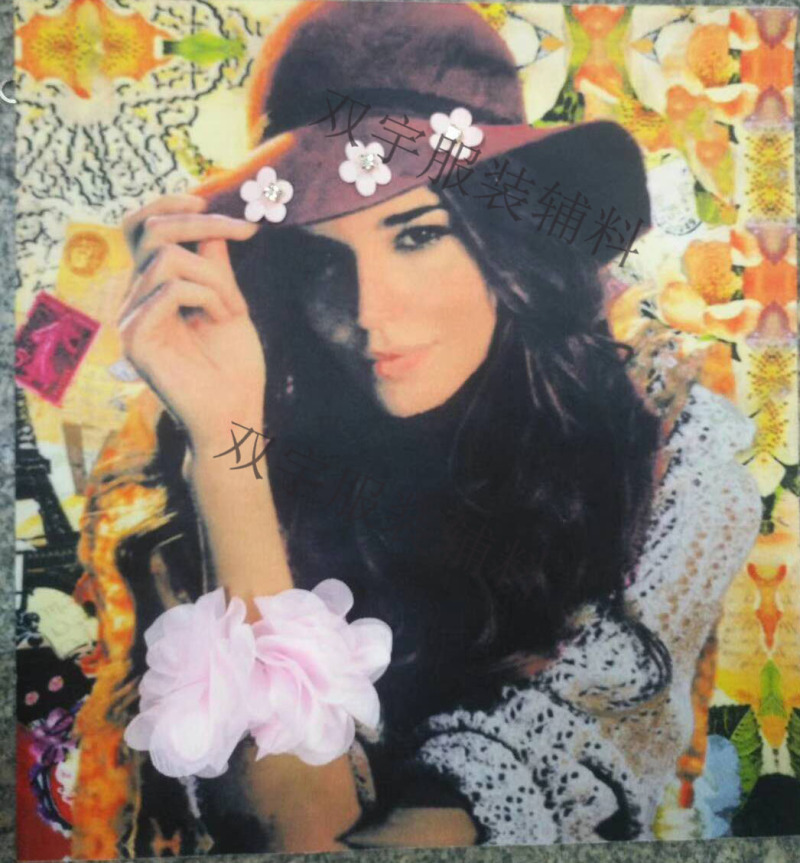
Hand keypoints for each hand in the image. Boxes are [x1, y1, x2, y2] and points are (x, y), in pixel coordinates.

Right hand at [117, 194, 263, 452]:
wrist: (236, 412)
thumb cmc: (235, 365)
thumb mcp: (228, 300)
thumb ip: (212, 262)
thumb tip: (208, 218)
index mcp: (152, 288)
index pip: (142, 228)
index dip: (170, 205)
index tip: (213, 203)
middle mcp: (135, 299)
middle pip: (150, 229)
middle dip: (202, 223)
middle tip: (246, 231)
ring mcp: (131, 318)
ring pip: (168, 259)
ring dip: (216, 278)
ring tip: (233, 310)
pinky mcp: (135, 337)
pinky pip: (170, 288)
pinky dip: (208, 296)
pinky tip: (222, 319)